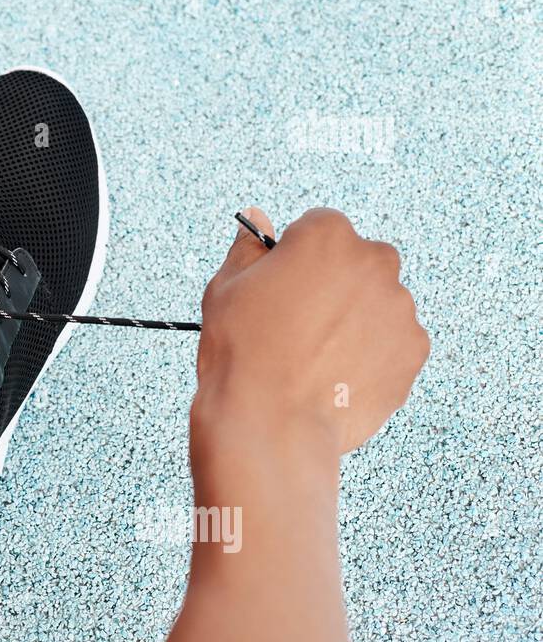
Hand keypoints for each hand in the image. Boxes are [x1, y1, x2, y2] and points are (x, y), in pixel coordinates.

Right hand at [194, 207, 428, 455]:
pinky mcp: (414, 349)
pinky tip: (336, 372)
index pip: (318, 227)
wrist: (271, 422)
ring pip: (376, 302)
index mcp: (326, 236)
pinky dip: (372, 352)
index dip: (295, 257)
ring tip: (315, 355)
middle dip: (333, 283)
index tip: (282, 285)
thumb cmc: (243, 352)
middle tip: (298, 322)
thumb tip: (258, 219)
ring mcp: (399, 307)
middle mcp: (373, 262)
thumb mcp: (227, 288)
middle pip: (356, 261)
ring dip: (353, 319)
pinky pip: (394, 341)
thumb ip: (249, 247)